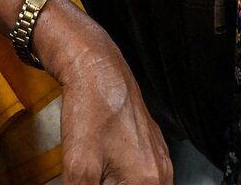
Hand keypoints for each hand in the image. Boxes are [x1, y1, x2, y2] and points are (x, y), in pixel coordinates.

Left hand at [37, 9, 171, 184]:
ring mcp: (159, 159)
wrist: (96, 67)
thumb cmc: (90, 109)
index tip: (90, 182)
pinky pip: (141, 178)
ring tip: (94, 176)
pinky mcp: (152, 148)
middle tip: (90, 178)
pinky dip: (122, 181)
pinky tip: (103, 173)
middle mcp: (161, 173)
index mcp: (149, 182)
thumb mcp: (79, 168)